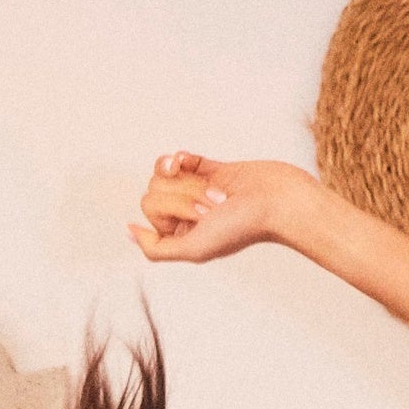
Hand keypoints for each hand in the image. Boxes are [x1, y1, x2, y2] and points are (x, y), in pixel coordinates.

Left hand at [129, 154, 311, 263]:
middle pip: (156, 188)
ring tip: (219, 194)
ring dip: (193, 181)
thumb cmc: (243, 227)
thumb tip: (129, 232)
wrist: (279, 201)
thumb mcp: (195, 249)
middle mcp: (184, 215)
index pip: (150, 208)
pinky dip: (184, 159)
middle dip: (186, 194)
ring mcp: (196, 190)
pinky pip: (181, 159)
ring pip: (167, 173)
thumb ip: (157, 249)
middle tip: (216, 205)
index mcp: (179, 235)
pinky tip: (191, 162)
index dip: (175, 207)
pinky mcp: (210, 169)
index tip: (205, 217)